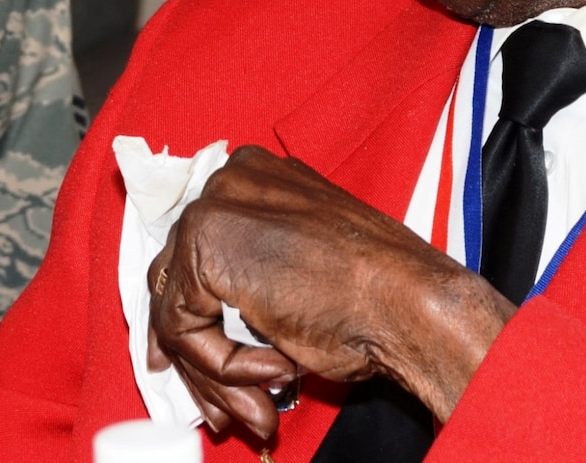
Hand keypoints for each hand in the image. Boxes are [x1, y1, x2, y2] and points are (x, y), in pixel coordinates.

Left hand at [146, 146, 511, 441]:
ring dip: (215, 371)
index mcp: (255, 179)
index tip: (199, 363)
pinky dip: (224, 365)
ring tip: (256, 406)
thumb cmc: (373, 294)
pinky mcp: (204, 246)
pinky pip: (186, 328)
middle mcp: (228, 184)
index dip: (198, 318)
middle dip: (199, 355)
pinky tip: (277, 369)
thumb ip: (252, 280)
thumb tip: (209, 330)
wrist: (407, 300)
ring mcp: (213, 209)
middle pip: (180, 281)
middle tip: (220, 406)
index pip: (200, 252)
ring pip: (179, 310)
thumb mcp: (300, 270)